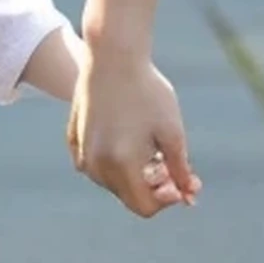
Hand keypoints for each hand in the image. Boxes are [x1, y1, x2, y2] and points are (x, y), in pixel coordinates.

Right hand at [69, 41, 199, 216]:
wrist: (113, 56)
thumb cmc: (148, 91)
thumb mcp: (172, 131)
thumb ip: (180, 169)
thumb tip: (189, 197)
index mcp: (120, 164)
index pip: (144, 207)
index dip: (167, 200)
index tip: (182, 182)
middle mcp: (95, 165)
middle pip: (128, 196)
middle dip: (152, 187)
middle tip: (170, 163)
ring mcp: (81, 153)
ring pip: (112, 182)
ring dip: (133, 174)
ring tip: (151, 148)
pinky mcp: (74, 140)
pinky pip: (97, 164)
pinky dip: (115, 160)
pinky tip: (130, 137)